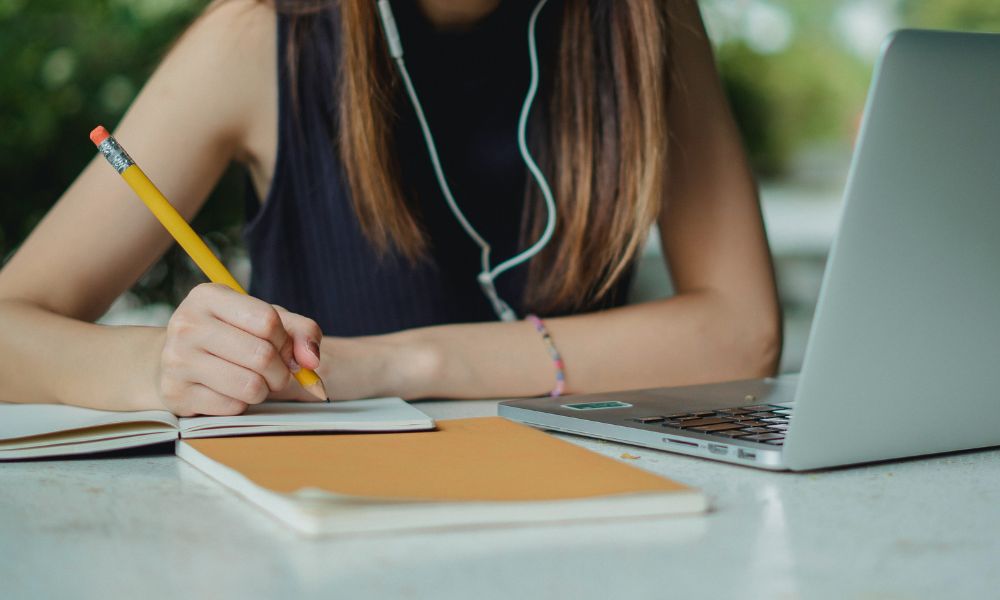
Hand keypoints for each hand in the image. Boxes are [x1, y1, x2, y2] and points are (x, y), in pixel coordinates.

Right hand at [157, 283, 322, 415]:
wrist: (178, 360)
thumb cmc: (230, 336)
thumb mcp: (264, 320)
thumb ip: (301, 331)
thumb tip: (311, 360)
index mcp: (208, 296)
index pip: (267, 320)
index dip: (285, 340)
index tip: (281, 346)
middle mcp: (187, 324)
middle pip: (262, 355)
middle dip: (281, 371)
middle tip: (275, 372)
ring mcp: (177, 360)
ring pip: (250, 386)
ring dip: (264, 390)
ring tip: (253, 381)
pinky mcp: (177, 394)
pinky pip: (232, 407)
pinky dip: (241, 404)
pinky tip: (229, 392)